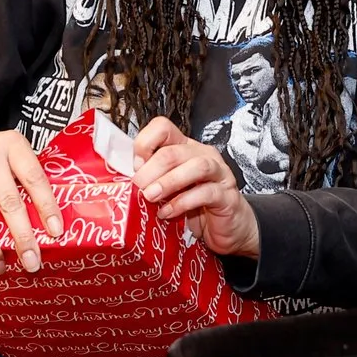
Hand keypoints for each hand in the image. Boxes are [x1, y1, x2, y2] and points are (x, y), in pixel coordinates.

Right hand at [0, 127, 63, 274]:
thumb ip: (27, 176)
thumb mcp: (12, 151)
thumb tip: (51, 221)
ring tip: (1, 269)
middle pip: (8, 202)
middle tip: (32, 262)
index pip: (34, 178)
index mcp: (12, 146)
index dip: (46, 206)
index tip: (56, 232)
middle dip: (21, 237)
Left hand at [132, 117, 260, 258]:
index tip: (135, 166)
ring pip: (196, 166)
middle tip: (138, 187)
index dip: (145, 143)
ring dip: (168, 181)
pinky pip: (206, 193)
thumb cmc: (197, 207)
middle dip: (151, 169)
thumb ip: (153, 181)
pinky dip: (182, 203)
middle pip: (174, 150)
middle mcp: (204, 156)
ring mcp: (219, 174)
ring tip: (151, 197)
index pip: (163, 128)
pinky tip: (167, 213)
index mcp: (186, 148)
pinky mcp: (227, 196)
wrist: (230, 229)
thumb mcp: (170, 190)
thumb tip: (126, 181)